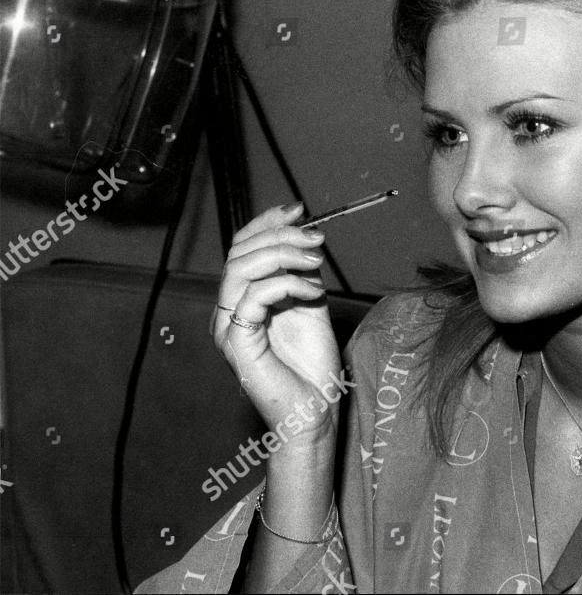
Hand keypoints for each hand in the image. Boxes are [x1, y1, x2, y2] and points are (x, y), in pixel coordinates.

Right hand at [211, 202, 340, 448]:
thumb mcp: (310, 304)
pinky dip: (287, 285)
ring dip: (284, 255)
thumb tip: (304, 236)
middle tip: (317, 239)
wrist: (314, 409)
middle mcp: (227, 311)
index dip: (266, 223)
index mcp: (240, 300)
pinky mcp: (237, 343)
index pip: (241, 248)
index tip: (299, 209)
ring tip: (316, 262)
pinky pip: (253, 298)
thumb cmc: (312, 364)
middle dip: (281, 236)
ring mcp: (227, 327)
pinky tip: (313, 292)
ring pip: (242, 269)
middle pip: (240, 252)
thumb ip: (300, 273)